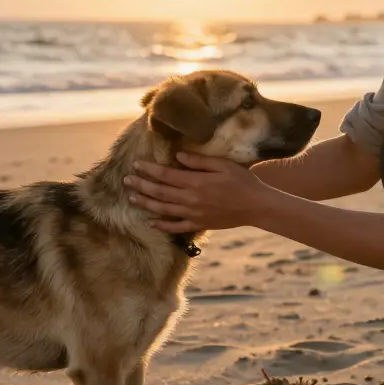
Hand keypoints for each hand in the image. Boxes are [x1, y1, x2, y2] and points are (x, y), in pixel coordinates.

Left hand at [123, 152, 275, 233]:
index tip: (136, 164)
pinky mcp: (199, 224)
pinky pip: (176, 227)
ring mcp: (194, 214)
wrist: (257, 206)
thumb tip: (179, 157)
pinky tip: (151, 222)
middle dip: (142, 185)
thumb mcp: (223, 165)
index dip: (149, 170)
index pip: (166, 175)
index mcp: (196, 182)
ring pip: (163, 209)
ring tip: (132, 198)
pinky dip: (162, 225)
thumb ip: (200, 162)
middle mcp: (191, 199)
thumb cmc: (243, 181)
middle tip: (126, 180)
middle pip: (160, 192)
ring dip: (146, 203)